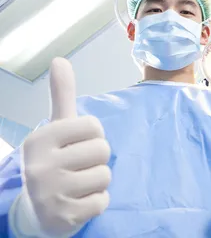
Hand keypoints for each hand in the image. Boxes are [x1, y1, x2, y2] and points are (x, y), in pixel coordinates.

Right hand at [16, 58, 110, 236]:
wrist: (37, 213)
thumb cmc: (54, 162)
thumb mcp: (56, 129)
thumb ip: (61, 96)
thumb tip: (59, 60)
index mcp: (39, 139)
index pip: (94, 126)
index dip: (93, 137)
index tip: (75, 146)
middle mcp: (39, 165)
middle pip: (102, 150)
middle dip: (97, 160)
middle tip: (77, 168)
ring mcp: (50, 193)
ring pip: (105, 176)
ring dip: (98, 182)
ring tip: (77, 185)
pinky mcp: (64, 217)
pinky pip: (103, 201)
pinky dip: (97, 202)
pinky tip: (78, 202)